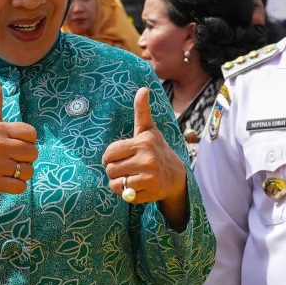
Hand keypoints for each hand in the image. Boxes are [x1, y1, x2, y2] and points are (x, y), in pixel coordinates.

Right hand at [0, 79, 39, 214]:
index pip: (32, 134)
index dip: (27, 142)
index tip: (13, 145)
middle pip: (33, 153)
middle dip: (25, 159)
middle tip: (10, 160)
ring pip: (29, 171)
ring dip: (21, 174)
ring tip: (6, 171)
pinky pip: (21, 186)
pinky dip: (16, 187)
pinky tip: (4, 181)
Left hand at [103, 88, 189, 224]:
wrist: (177, 175)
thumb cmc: (157, 149)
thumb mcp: (148, 130)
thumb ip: (142, 111)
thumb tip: (143, 89)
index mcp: (143, 143)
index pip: (110, 153)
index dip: (108, 157)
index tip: (117, 158)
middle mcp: (148, 160)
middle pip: (110, 169)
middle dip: (114, 171)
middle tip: (125, 168)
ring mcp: (150, 177)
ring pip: (116, 184)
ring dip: (119, 183)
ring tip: (130, 177)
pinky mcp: (151, 192)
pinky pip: (126, 195)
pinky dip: (127, 193)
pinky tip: (138, 186)